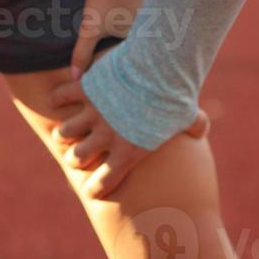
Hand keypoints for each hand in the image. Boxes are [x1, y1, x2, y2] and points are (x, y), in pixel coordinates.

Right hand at [49, 79, 208, 198]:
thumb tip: (202, 131)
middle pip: (78, 158)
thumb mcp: (187, 114)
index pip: (104, 182)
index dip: (96, 189)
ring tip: (65, 134)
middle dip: (76, 160)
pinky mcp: (85, 89)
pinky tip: (56, 100)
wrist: (157, 67)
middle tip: (78, 157)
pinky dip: (57, 99)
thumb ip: (194, 125)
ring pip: (65, 132)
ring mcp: (92, 112)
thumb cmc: (174, 95)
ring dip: (64, 134)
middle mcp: (105, 136)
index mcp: (128, 151)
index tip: (92, 191)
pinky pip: (61, 97)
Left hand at [69, 0, 155, 77]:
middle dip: (139, 36)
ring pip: (153, 14)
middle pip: (148, 33)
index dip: (130, 53)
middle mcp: (159, 21)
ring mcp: (163, 1)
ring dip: (146, 16)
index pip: (139, 50)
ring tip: (131, 11)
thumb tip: (76, 76)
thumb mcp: (90, 25)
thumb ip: (82, 52)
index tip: (125, 51)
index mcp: (145, 35)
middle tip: (126, 26)